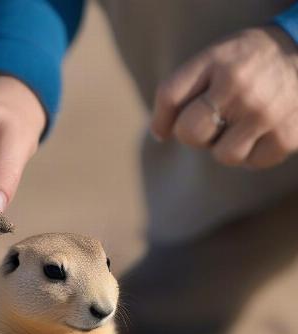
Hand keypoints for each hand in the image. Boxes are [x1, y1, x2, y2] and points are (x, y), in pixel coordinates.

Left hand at [151, 27, 297, 168]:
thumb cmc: (249, 63)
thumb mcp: (216, 58)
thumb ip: (184, 88)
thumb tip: (159, 135)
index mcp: (218, 60)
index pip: (169, 96)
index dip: (161, 120)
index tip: (164, 129)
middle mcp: (240, 86)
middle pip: (190, 133)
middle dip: (194, 135)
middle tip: (212, 123)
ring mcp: (264, 113)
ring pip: (222, 155)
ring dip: (226, 146)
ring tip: (241, 124)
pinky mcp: (286, 136)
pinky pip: (251, 163)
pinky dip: (253, 153)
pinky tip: (263, 131)